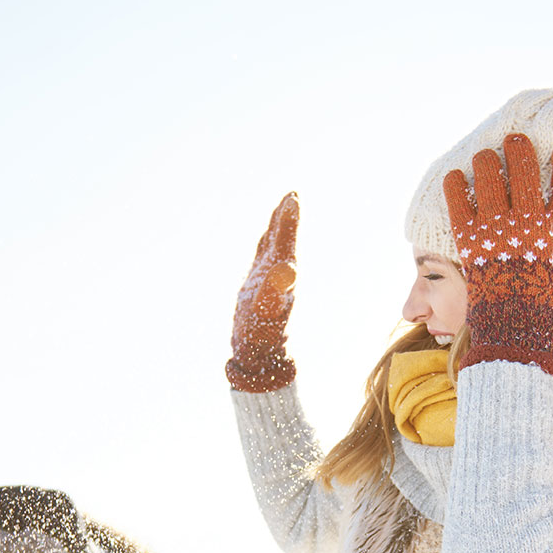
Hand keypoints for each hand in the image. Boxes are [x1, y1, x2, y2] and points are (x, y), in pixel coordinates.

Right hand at [226, 193, 298, 392]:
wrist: (259, 357)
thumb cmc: (263, 335)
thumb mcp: (268, 311)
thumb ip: (276, 289)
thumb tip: (288, 269)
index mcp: (284, 276)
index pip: (287, 242)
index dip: (289, 220)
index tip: (293, 197)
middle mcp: (280, 276)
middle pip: (284, 240)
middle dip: (286, 218)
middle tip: (292, 195)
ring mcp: (269, 282)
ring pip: (274, 248)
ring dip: (278, 229)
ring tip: (282, 210)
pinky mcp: (259, 290)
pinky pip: (263, 260)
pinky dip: (266, 246)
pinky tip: (267, 242)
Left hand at [443, 133, 552, 383]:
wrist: (513, 338)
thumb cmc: (548, 316)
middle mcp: (530, 227)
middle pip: (525, 175)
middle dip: (520, 152)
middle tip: (515, 139)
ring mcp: (499, 233)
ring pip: (491, 182)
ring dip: (487, 164)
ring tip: (485, 155)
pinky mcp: (471, 244)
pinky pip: (460, 207)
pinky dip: (456, 190)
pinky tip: (454, 178)